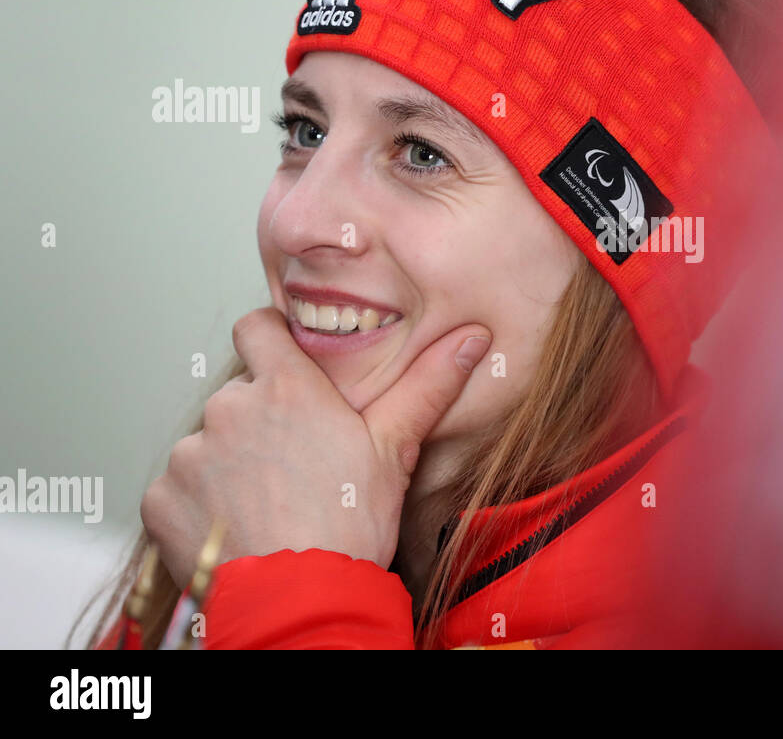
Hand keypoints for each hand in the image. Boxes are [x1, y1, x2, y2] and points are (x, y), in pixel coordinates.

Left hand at [141, 306, 490, 588]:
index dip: (270, 340)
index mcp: (285, 387)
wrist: (298, 603)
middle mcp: (229, 409)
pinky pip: (177, 489)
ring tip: (265, 506)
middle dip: (259, 424)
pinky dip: (200, 506)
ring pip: (208, 446)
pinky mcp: (161, 498)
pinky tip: (235, 529)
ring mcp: (189, 454)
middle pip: (238, 397)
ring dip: (228, 467)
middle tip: (295, 465)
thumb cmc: (349, 527)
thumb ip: (429, 385)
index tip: (286, 367)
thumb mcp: (395, 449)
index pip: (256, 326)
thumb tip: (473, 337)